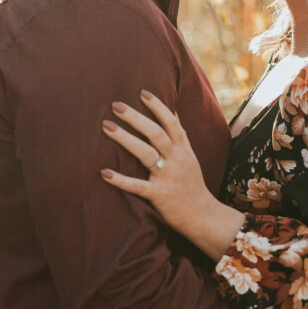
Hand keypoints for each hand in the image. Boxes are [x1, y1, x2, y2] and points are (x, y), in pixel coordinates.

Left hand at [100, 91, 244, 254]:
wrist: (204, 216)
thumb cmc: (192, 184)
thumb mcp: (190, 156)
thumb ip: (180, 136)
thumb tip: (173, 112)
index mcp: (184, 149)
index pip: (171, 122)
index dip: (157, 106)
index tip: (142, 92)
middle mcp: (177, 160)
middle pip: (155, 133)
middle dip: (135, 117)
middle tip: (116, 105)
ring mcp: (168, 177)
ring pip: (145, 153)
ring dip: (125, 139)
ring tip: (106, 126)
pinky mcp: (159, 195)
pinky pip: (138, 186)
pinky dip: (120, 180)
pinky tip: (104, 173)